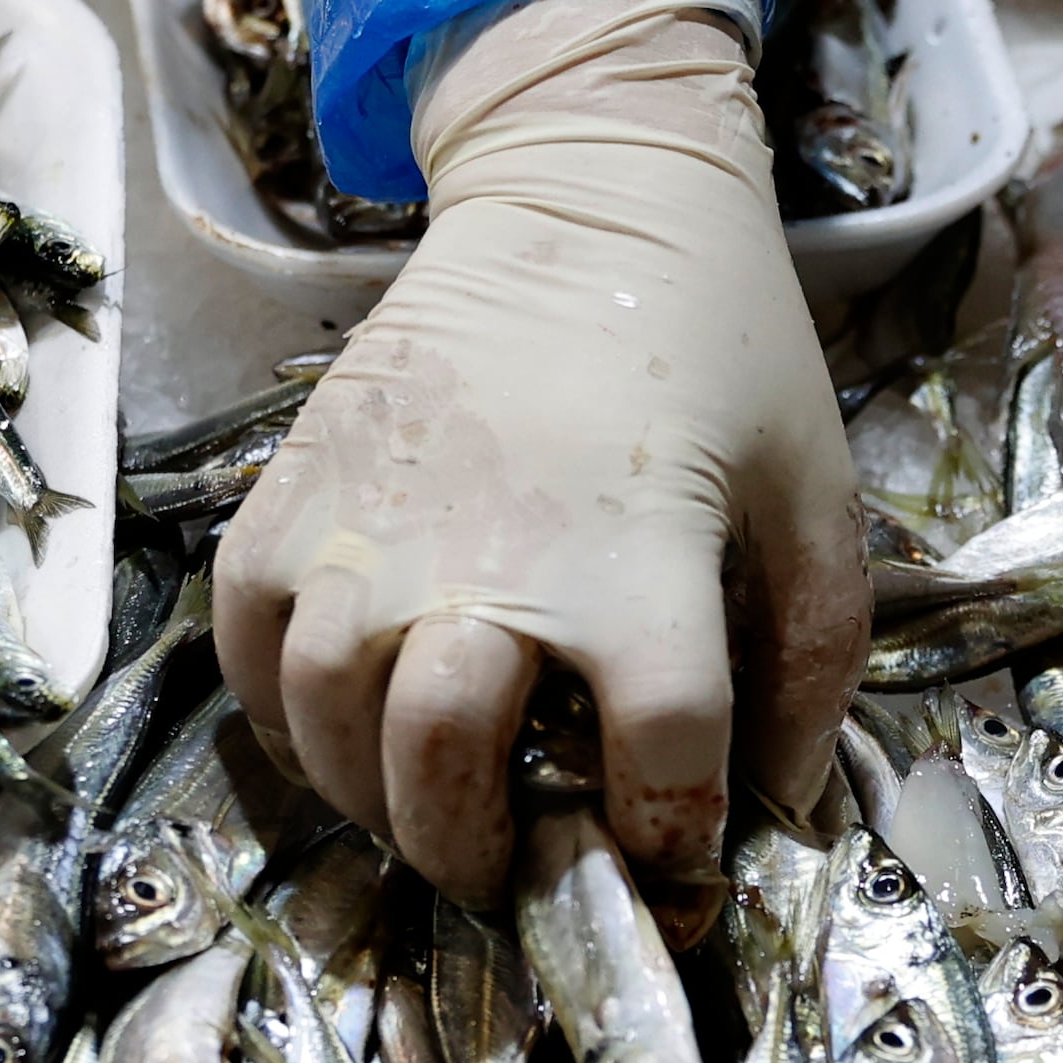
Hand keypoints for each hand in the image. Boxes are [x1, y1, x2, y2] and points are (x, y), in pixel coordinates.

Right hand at [213, 0, 864, 902]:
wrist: (582, 193)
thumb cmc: (715, 349)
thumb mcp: (814, 494)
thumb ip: (816, 660)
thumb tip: (785, 805)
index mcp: (637, 569)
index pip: (653, 767)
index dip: (671, 849)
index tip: (675, 870)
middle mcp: (485, 563)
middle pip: (444, 775)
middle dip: (488, 859)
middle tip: (523, 864)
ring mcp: (367, 532)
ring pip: (332, 733)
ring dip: (382, 803)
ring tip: (434, 806)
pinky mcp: (289, 499)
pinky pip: (246, 656)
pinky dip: (283, 723)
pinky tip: (347, 731)